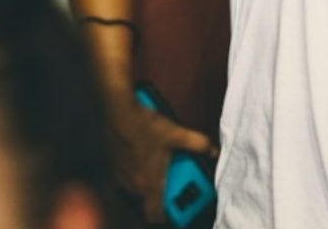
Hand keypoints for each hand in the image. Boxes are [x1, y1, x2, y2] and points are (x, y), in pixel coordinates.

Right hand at [106, 88, 215, 224]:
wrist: (117, 111)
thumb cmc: (143, 125)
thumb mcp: (176, 133)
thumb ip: (198, 144)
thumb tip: (213, 150)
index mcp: (148, 184)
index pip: (155, 217)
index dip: (168, 215)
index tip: (179, 206)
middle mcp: (133, 187)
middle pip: (148, 204)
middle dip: (162, 196)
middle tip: (172, 181)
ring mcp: (121, 179)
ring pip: (137, 193)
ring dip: (148, 186)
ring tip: (159, 168)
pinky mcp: (113, 169)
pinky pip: (127, 181)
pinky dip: (137, 176)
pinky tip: (144, 158)